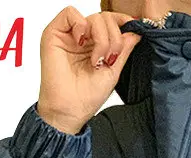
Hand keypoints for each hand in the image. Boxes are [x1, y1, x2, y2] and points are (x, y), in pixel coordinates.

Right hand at [37, 6, 141, 133]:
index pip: (111, 23)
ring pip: (92, 17)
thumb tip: (136, 31)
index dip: (122, 21)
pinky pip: (70, 13)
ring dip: (101, 37)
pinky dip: (81, 25)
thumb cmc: (87, 97)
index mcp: (96, 47)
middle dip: (114, 36)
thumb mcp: (113, 71)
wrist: (70, 110)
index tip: (133, 26)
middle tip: (110, 58)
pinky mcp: (54, 34)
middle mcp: (83, 39)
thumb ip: (124, 50)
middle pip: (104, 18)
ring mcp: (69, 35)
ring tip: (97, 59)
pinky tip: (82, 43)